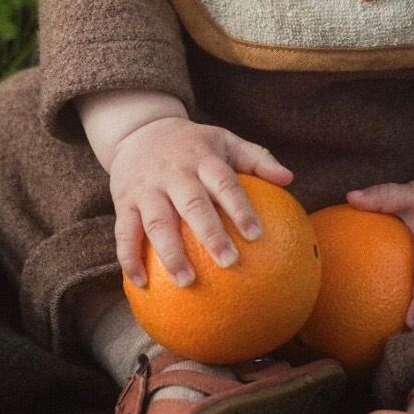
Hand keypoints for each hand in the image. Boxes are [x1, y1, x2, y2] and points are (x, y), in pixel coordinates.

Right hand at [108, 116, 293, 290]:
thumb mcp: (224, 140)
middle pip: (192, 204)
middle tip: (229, 262)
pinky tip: (142, 283)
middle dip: (210, 234)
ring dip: (170, 253)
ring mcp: (146, 189)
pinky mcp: (124, 202)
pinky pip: (124, 232)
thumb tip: (289, 179)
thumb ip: (256, 158)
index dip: (240, 207)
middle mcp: (174, 173)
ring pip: (157, 222)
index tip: (256, 235)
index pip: (224, 182)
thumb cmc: (192, 143)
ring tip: (187, 281)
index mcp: (201, 158)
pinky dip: (130, 258)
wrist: (138, 129)